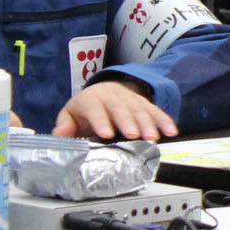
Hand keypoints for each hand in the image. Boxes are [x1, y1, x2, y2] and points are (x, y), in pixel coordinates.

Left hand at [53, 78, 176, 141]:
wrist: (104, 91)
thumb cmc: (86, 108)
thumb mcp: (70, 114)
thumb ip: (64, 125)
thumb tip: (58, 135)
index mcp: (92, 99)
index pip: (96, 108)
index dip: (101, 120)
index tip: (106, 133)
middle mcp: (113, 96)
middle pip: (121, 108)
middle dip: (129, 121)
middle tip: (134, 134)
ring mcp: (130, 99)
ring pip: (140, 110)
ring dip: (148, 123)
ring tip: (153, 137)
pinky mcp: (144, 104)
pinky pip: (156, 111)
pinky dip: (164, 121)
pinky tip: (171, 131)